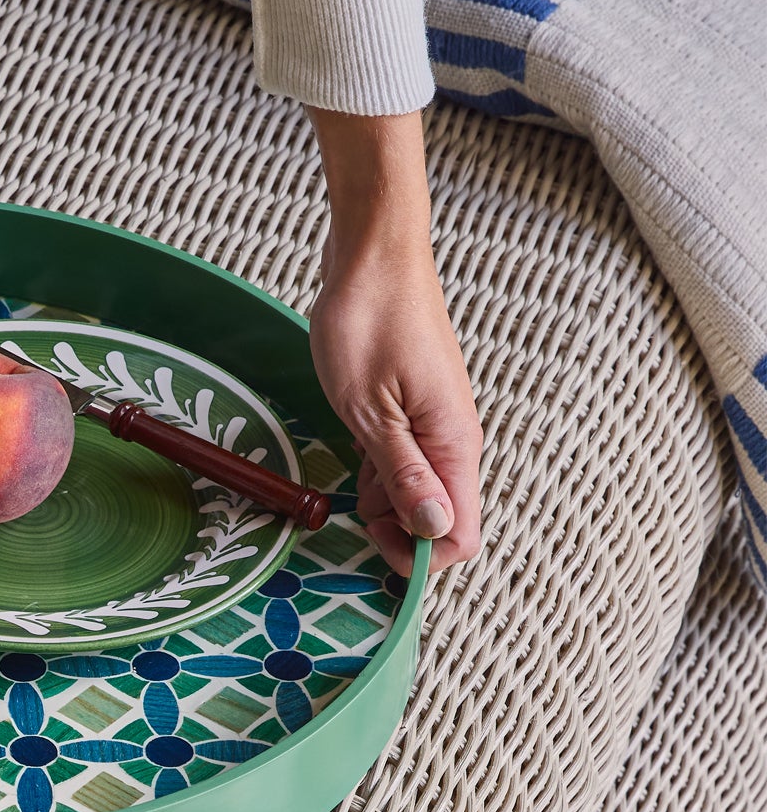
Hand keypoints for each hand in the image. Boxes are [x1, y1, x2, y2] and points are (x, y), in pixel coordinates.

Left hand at [305, 110, 482, 576]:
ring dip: (384, 506)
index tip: (374, 540)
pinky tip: (354, 459)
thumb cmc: (368, 322)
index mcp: (455, 445)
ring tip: (349, 473)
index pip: (461, 536)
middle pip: (441, 523)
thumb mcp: (372, 410)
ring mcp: (435, 429)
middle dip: (397, 534)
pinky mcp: (414, 415)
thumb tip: (433, 530)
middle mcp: (454, 442)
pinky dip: (379, 478)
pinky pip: (404, 469)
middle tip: (353, 510)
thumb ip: (404, 475)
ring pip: (420, 498)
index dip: (418, 556)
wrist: (372, 255)